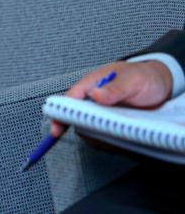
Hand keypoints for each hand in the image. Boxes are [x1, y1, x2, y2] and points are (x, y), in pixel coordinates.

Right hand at [49, 59, 173, 137]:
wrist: (161, 85)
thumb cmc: (143, 76)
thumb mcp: (131, 80)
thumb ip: (114, 88)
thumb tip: (95, 94)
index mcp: (92, 84)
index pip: (70, 99)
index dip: (60, 114)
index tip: (56, 129)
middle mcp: (93, 100)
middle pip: (76, 117)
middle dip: (82, 128)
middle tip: (95, 137)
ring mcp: (103, 113)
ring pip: (90, 129)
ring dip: (99, 136)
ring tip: (116, 135)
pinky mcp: (113, 124)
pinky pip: (104, 136)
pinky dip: (109, 141)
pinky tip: (120, 139)